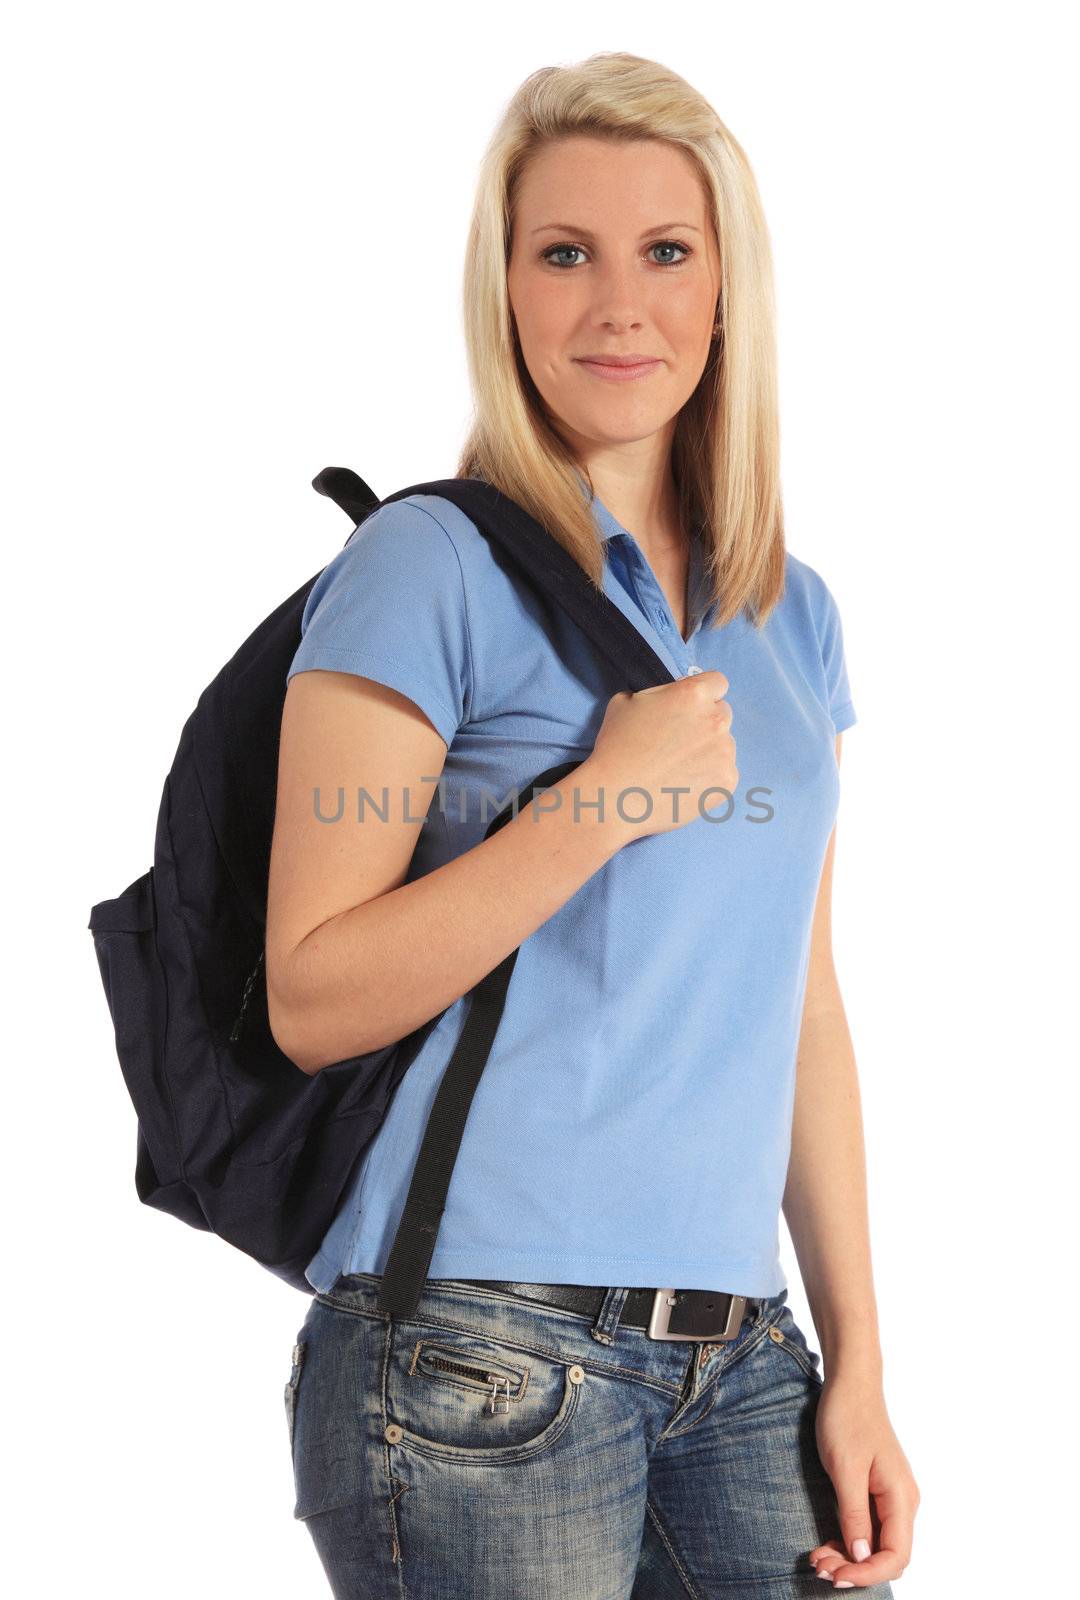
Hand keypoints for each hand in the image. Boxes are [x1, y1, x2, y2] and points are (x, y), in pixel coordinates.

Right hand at [585, 672, 737, 841]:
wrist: (616, 797)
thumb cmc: (616, 748)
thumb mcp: (625, 702)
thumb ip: (657, 695)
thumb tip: (666, 701)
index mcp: (693, 695)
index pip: (717, 683)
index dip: (703, 694)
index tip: (689, 708)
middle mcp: (715, 720)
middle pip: (723, 713)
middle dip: (705, 722)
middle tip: (679, 741)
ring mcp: (725, 752)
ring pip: (724, 745)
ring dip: (708, 750)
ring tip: (678, 768)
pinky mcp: (727, 781)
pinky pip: (724, 772)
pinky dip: (709, 777)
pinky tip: (684, 784)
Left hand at [808, 1372, 918, 1587]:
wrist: (851, 1384)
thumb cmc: (847, 1418)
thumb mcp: (845, 1468)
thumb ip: (854, 1515)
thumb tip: (862, 1557)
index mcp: (901, 1498)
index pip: (896, 1556)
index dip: (868, 1574)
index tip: (836, 1577)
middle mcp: (902, 1502)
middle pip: (888, 1555)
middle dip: (856, 1569)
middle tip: (819, 1568)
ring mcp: (891, 1498)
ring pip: (876, 1545)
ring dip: (850, 1558)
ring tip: (817, 1560)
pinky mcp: (877, 1492)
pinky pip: (868, 1529)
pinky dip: (849, 1542)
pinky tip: (825, 1545)